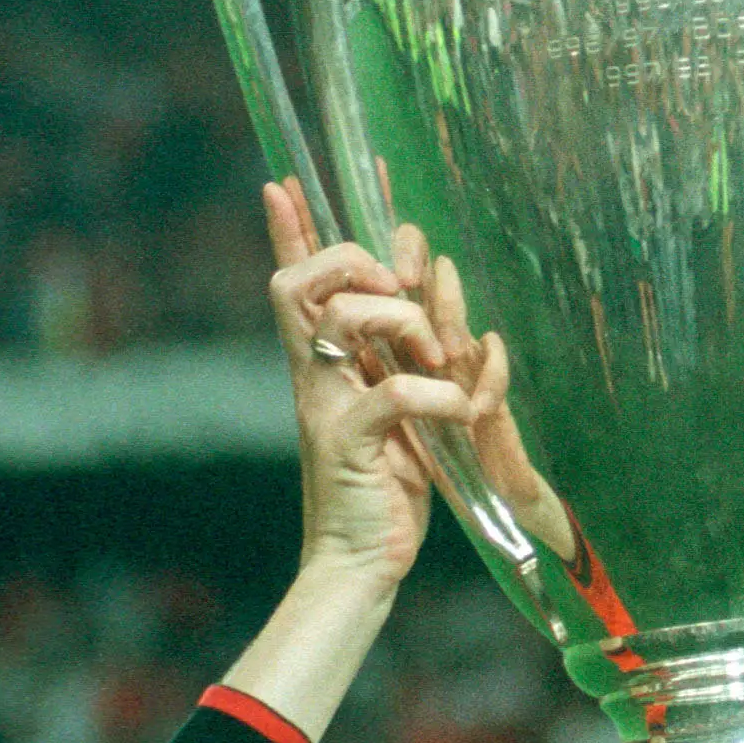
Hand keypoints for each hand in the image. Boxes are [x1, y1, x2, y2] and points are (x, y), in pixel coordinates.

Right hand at [263, 179, 505, 590]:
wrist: (362, 560)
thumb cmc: (383, 485)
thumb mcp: (397, 408)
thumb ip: (399, 358)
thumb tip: (421, 304)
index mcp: (323, 364)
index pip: (297, 281)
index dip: (292, 229)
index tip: (284, 181)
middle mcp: (314, 377)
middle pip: (300, 282)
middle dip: (357, 265)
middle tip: (403, 291)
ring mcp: (326, 408)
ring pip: (345, 320)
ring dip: (405, 323)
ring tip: (438, 361)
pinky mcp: (350, 444)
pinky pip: (391, 393)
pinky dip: (437, 394)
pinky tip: (459, 410)